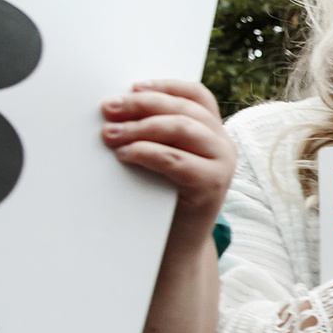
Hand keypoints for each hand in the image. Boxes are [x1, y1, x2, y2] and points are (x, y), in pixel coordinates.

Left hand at [101, 79, 235, 225]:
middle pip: (183, 109)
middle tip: (108, 108)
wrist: (177, 247)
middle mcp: (223, 143)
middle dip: (142, 105)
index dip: (166, 85)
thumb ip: (156, 133)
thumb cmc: (164, 199)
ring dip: (140, 127)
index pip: (196, 95)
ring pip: (181, 129)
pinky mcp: (212, 185)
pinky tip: (125, 153)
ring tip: (110, 133)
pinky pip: (175, 159)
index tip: (133, 86)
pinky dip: (147, 152)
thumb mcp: (165, 158)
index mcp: (213, 132)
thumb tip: (119, 106)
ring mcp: (223, 164)